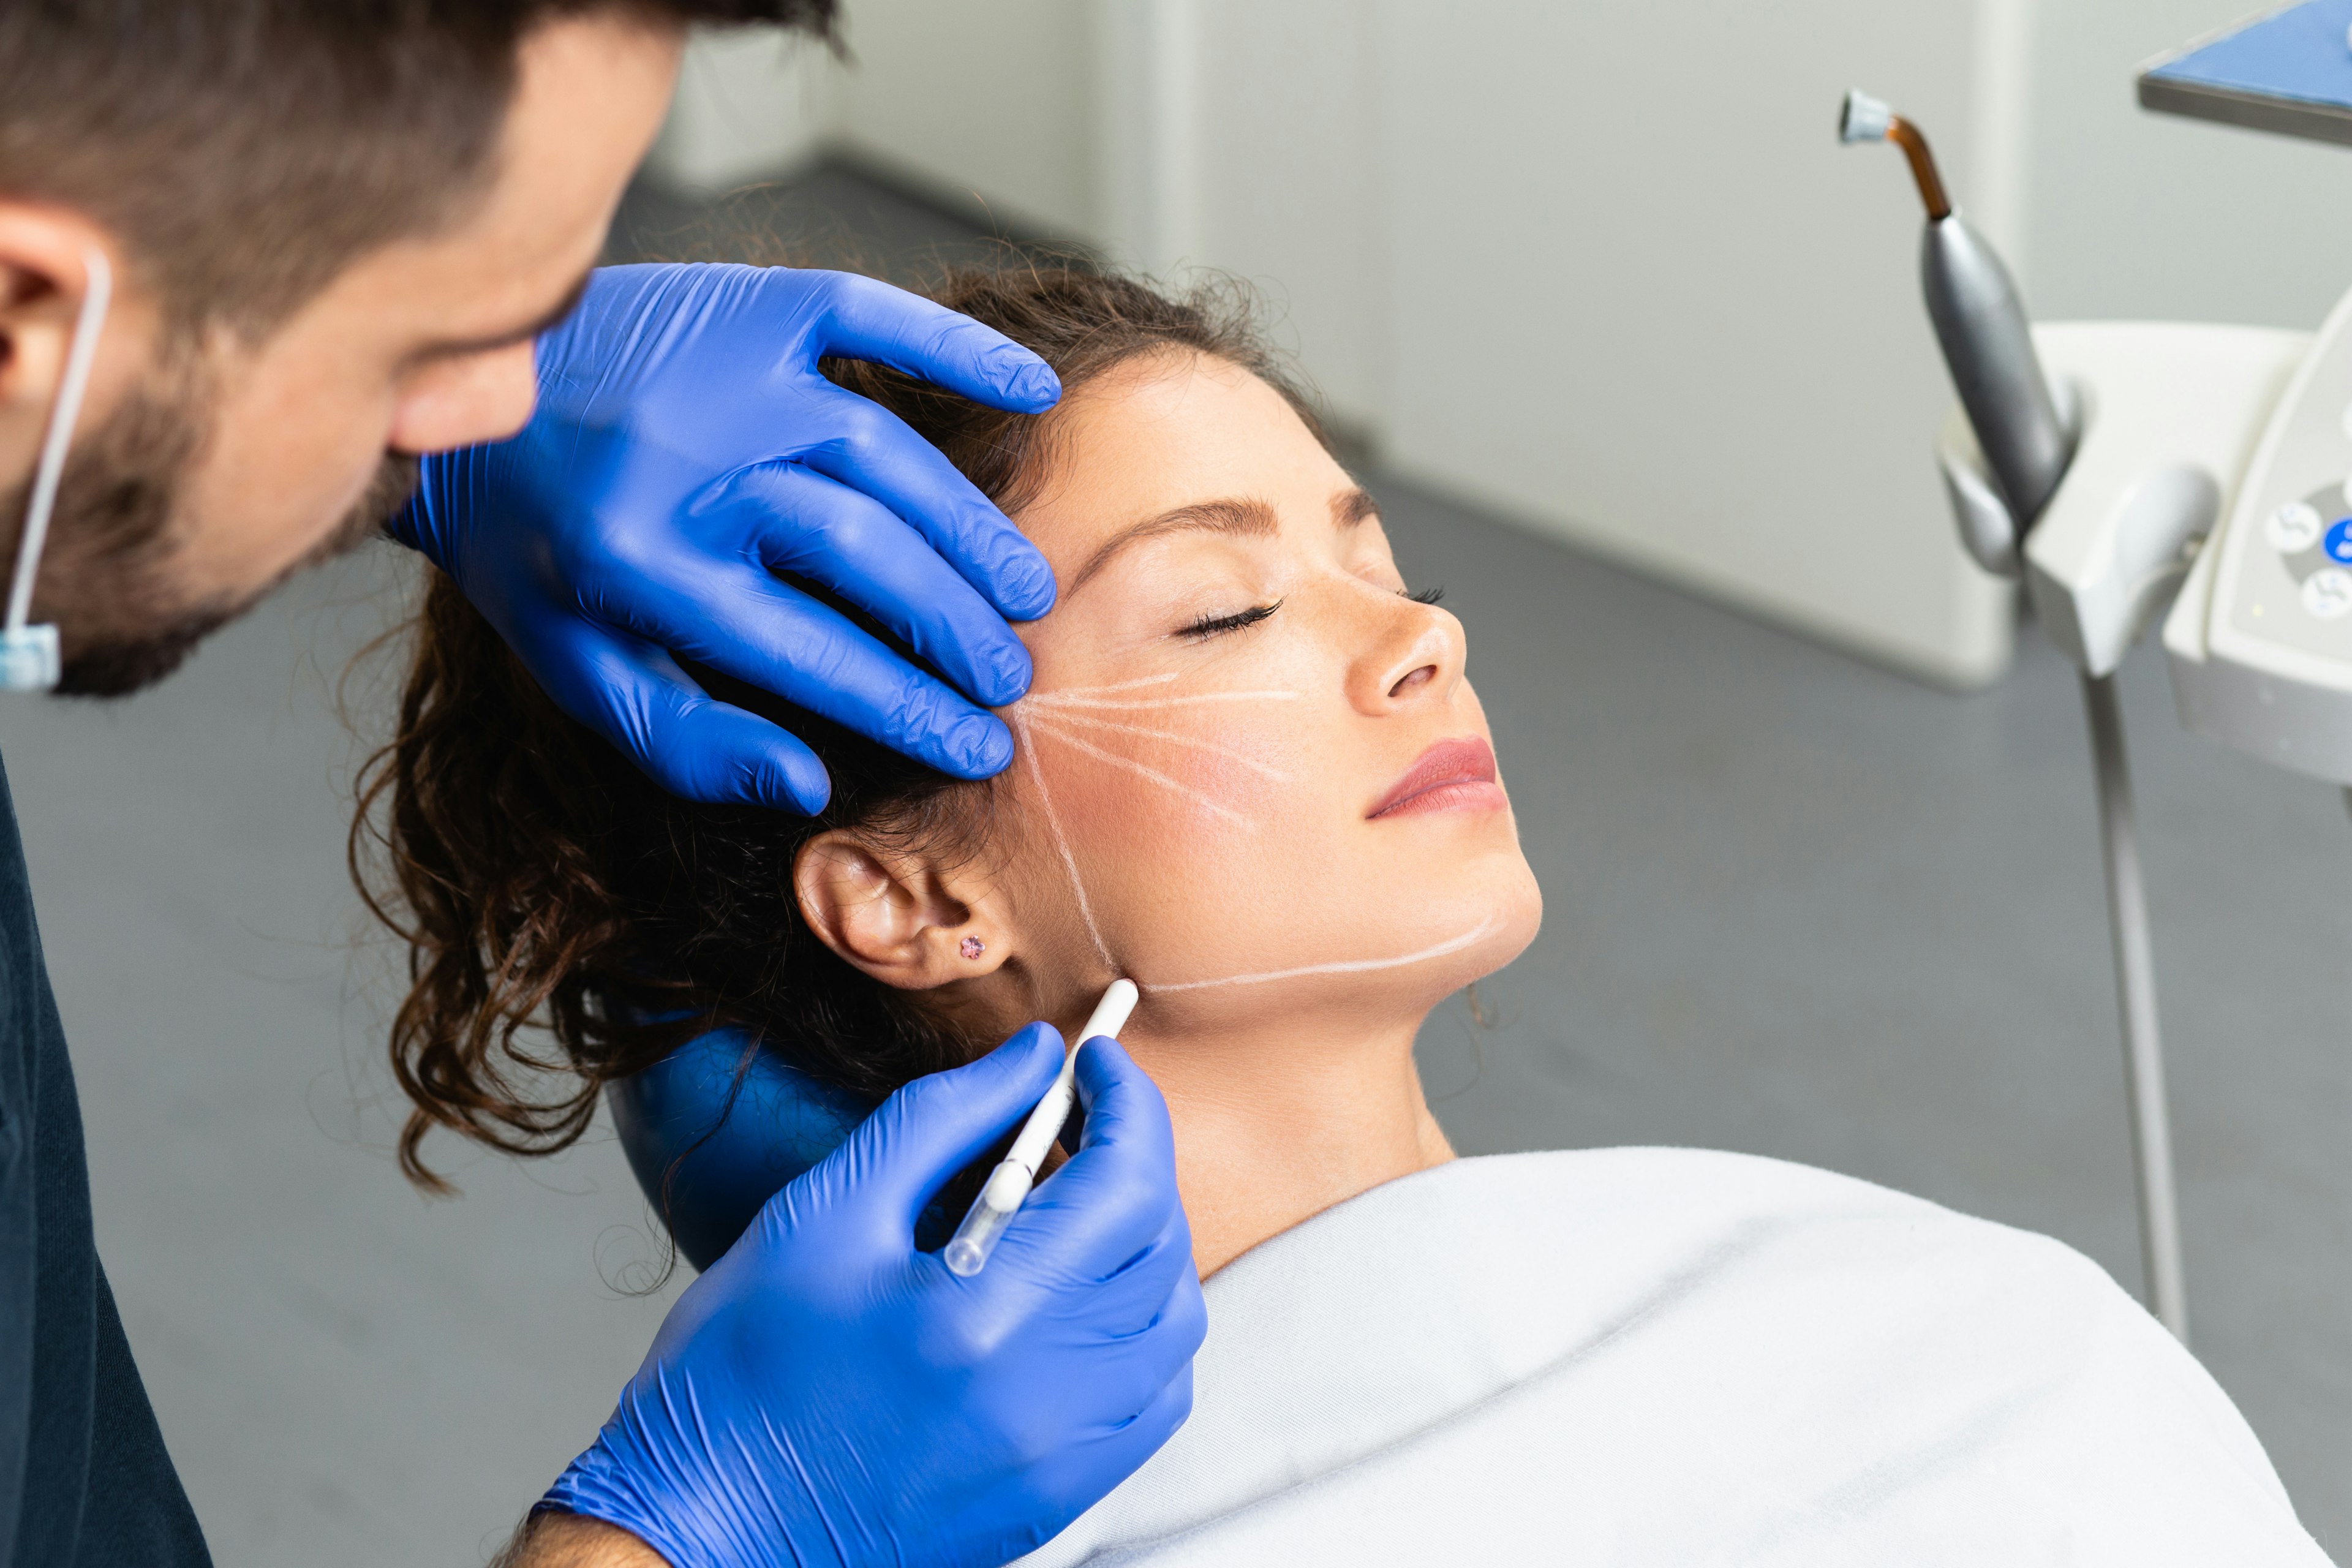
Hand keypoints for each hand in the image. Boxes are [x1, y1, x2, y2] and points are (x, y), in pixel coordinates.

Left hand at [393, 263, 1060, 812]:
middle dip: (952, 625)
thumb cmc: (534, 555)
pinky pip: (870, 315)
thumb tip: (809, 783)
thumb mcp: (580, 669)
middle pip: (860, 550)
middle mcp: (685, 466)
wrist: (464, 403)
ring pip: (881, 454)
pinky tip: (1031, 392)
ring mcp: (724, 378)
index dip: (906, 705)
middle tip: (1012, 674)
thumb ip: (687, 741)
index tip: (977, 744)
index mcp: (635, 566)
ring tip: (1024, 589)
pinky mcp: (746, 305)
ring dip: (968, 527)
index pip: (809, 651)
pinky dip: (956, 349)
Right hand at [544, 1024, 1204, 1567]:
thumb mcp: (823, 1213)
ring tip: (1073, 1209)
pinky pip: (1153, 1400)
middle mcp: (1047, 1396)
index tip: (1096, 1062)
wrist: (702, 1527)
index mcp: (987, 1315)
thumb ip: (943, 1119)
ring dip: (1145, 1245)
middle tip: (1074, 1122)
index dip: (1126, 1103)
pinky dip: (1143, 1331)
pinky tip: (1081, 1299)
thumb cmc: (738, 1376)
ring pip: (1172, 1324)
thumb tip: (1033, 1058)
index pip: (1125, 1183)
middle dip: (1133, 1163)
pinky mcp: (1055, 1497)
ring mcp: (1061, 1459)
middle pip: (1159, 1246)